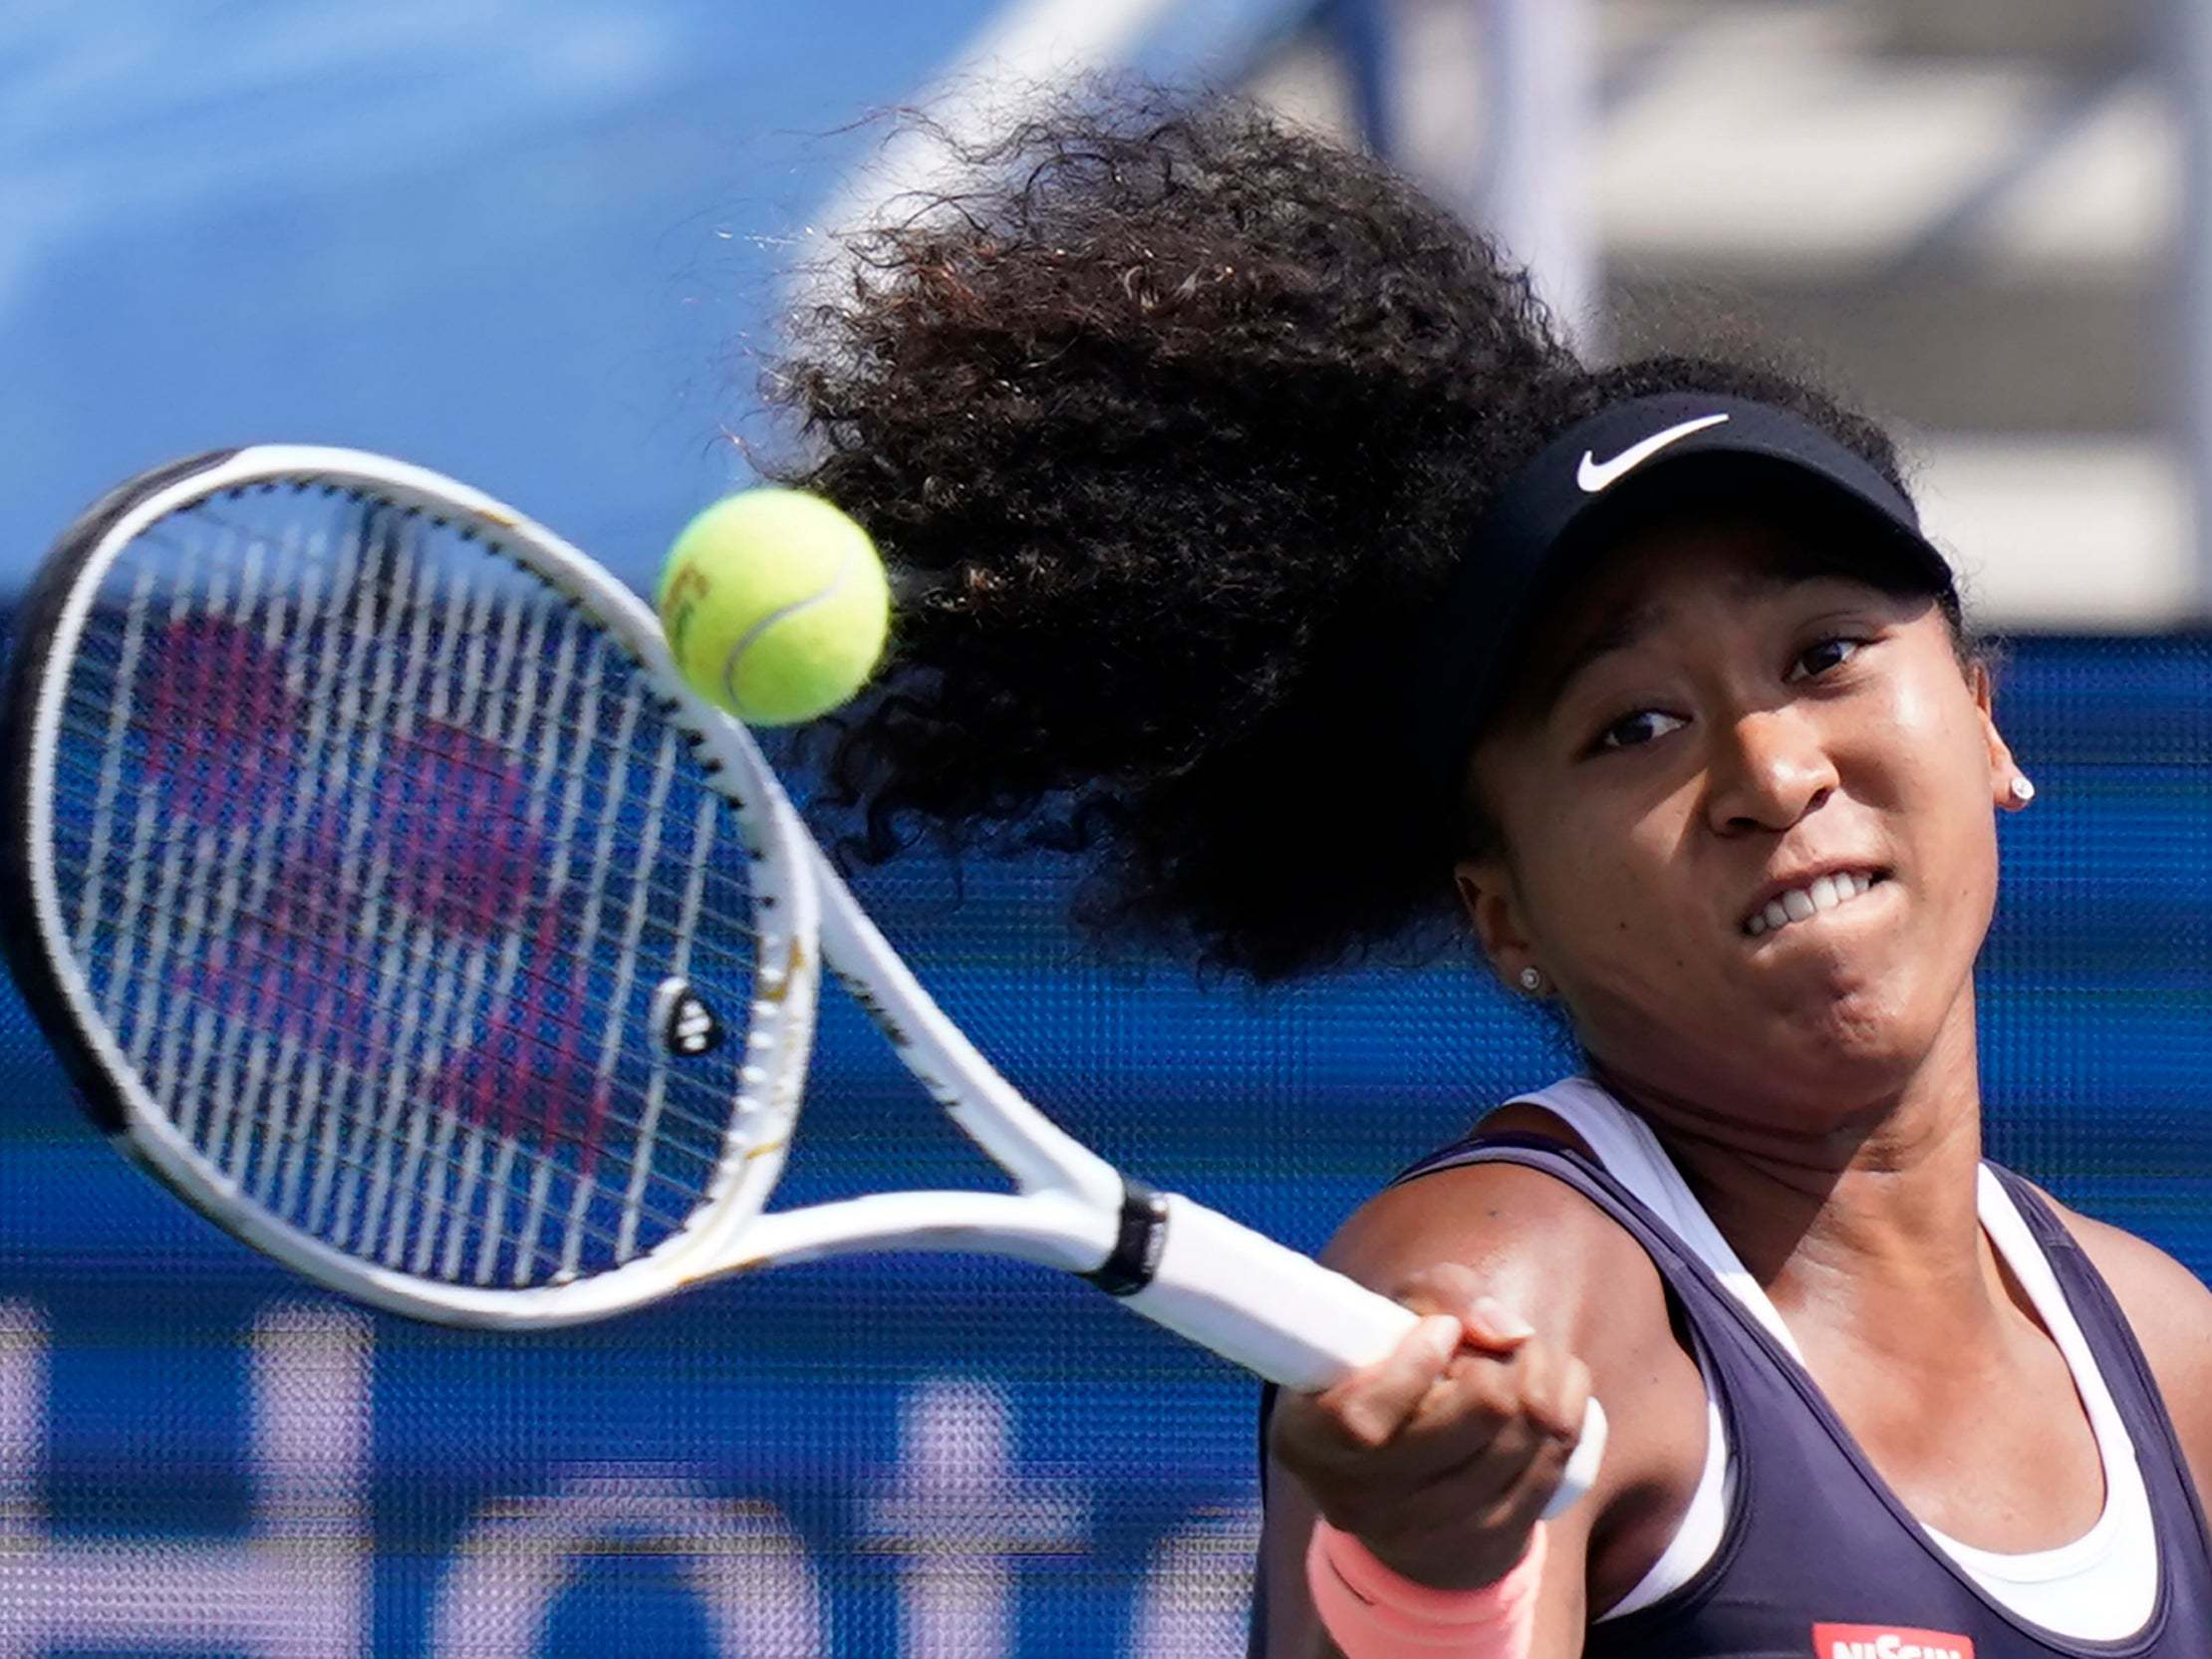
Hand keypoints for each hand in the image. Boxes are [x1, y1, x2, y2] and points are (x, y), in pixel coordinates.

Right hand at [1268, 1262, 1592, 1589]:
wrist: (1407, 1490)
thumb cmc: (1393, 1380)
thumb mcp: (1390, 1323)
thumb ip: (1441, 1297)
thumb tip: (1507, 1332)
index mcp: (1309, 1440)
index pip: (1361, 1419)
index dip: (1414, 1366)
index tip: (1442, 1331)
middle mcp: (1358, 1499)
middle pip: (1467, 1425)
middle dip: (1502, 1364)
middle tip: (1499, 1345)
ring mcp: (1424, 1532)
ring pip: (1518, 1444)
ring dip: (1544, 1382)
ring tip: (1530, 1359)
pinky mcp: (1483, 1546)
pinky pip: (1548, 1473)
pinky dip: (1567, 1416)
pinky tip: (1556, 1392)